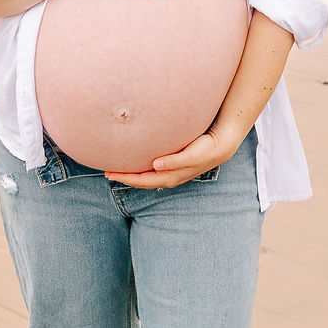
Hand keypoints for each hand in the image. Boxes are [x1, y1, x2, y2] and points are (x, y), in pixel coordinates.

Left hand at [104, 124, 240, 189]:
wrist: (220, 146)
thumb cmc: (206, 149)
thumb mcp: (192, 155)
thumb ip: (174, 161)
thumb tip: (155, 165)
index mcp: (170, 176)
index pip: (142, 180)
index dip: (125, 177)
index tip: (110, 173)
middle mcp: (169, 177)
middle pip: (141, 181)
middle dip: (124, 177)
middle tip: (107, 171)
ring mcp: (171, 173)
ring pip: (146, 177)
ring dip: (131, 174)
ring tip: (117, 168)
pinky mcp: (173, 166)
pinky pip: (151, 171)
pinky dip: (140, 168)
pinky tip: (136, 162)